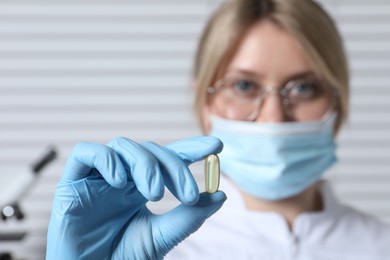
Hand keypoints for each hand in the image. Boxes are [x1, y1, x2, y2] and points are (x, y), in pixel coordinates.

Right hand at [46, 136, 225, 259]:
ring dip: (145, 164)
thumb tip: (219, 195)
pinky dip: (107, 161)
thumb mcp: (161, 237)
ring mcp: (98, 177)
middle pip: (150, 151)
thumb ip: (188, 217)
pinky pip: (87, 153)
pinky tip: (120, 182)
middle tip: (188, 194)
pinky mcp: (73, 181)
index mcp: (141, 186)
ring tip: (155, 193)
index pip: (168, 159)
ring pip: (124, 146)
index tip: (216, 145)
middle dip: (173, 167)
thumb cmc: (122, 258)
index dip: (191, 148)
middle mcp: (122, 177)